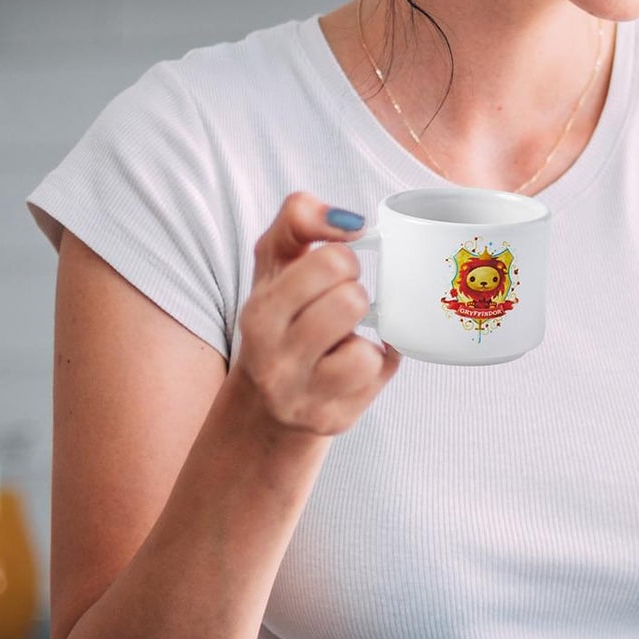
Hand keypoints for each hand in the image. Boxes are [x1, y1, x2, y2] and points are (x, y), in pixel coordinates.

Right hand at [228, 194, 398, 439]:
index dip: (343, 258)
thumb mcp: (273, 264)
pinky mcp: (333, 420)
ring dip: (365, 338)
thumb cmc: (279, 318)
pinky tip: (353, 364)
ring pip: (366, 350)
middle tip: (339, 305)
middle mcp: (274, 359)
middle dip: (355, 296)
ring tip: (343, 339)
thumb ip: (298, 220)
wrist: (265, 404)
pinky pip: (380, 376)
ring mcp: (302, 395)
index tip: (334, 269)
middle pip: (352, 302)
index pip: (330, 262)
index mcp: (259, 313)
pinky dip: (377, 365)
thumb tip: (349, 218)